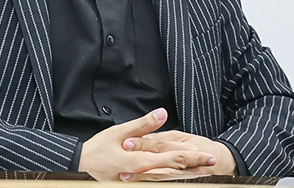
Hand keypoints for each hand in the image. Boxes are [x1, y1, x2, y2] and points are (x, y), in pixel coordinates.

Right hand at [78, 108, 216, 181]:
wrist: (81, 167)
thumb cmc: (98, 149)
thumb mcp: (119, 132)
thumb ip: (143, 125)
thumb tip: (162, 113)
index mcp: (141, 161)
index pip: (172, 158)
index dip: (191, 156)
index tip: (207, 155)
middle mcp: (143, 174)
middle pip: (174, 171)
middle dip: (194, 168)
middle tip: (212, 165)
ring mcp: (140, 181)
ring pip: (168, 179)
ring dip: (186, 175)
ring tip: (203, 172)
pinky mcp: (135, 183)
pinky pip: (157, 181)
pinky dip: (171, 178)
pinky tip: (179, 175)